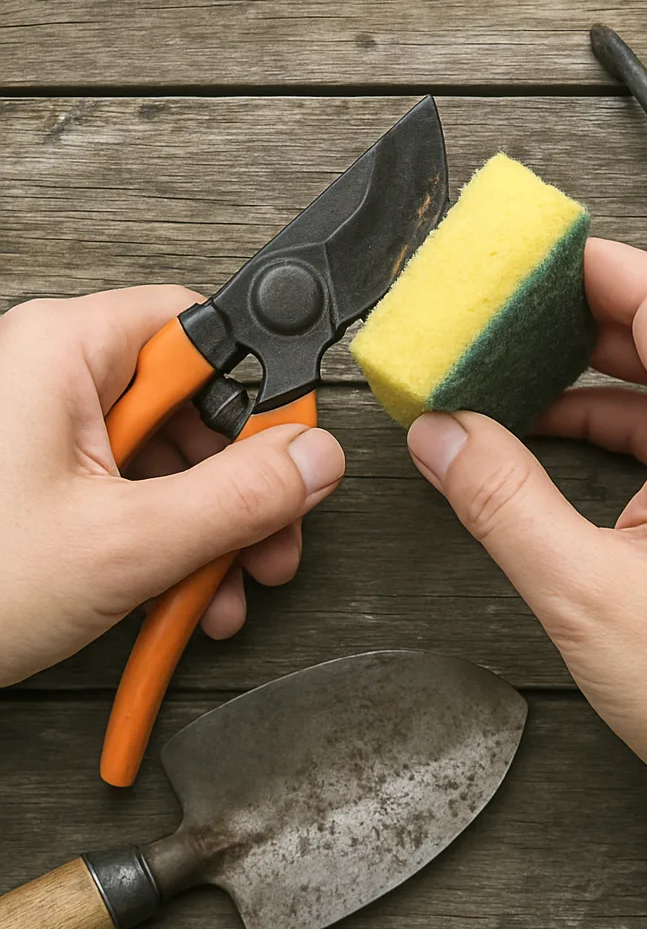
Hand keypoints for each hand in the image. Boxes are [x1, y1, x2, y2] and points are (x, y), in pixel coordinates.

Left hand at [0, 286, 344, 685]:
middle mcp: (57, 381)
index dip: (260, 390)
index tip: (295, 450)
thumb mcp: (122, 542)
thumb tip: (316, 459)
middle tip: (272, 539)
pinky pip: (136, 497)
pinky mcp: (49, 486)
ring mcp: (51, 438)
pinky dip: (172, 547)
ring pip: (172, 463)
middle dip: (246, 487)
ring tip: (222, 594)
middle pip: (198, 409)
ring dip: (215, 532)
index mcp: (64, 351)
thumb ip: (238, 496)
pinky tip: (185, 598)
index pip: (203, 331)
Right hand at [406, 239, 646, 928]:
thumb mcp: (579, 588)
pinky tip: (563, 435)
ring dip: (602, 367)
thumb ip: (499, 497)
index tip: (530, 259)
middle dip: (588, 310)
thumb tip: (439, 433)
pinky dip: (623, 417)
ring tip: (523, 373)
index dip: (595, 264)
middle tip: (512, 313)